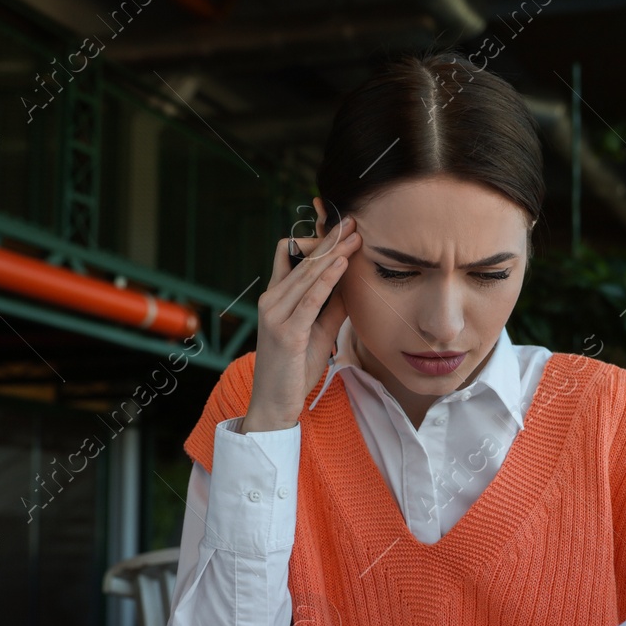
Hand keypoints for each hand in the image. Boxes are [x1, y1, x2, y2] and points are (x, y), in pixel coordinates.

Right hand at [243, 197, 361, 431]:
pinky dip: (327, 278)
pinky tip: (342, 264)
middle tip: (352, 222)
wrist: (275, 403)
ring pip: (306, 274)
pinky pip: (310, 298)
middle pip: (302, 259)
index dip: (315, 238)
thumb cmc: (295, 368)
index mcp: (276, 298)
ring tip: (354, 237)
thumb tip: (350, 283)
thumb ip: (331, 306)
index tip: (339, 226)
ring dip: (333, 253)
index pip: (291, 255)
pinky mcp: (285, 332)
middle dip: (329, 239)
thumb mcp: (318, 331)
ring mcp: (275, 315)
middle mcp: (271, 300)